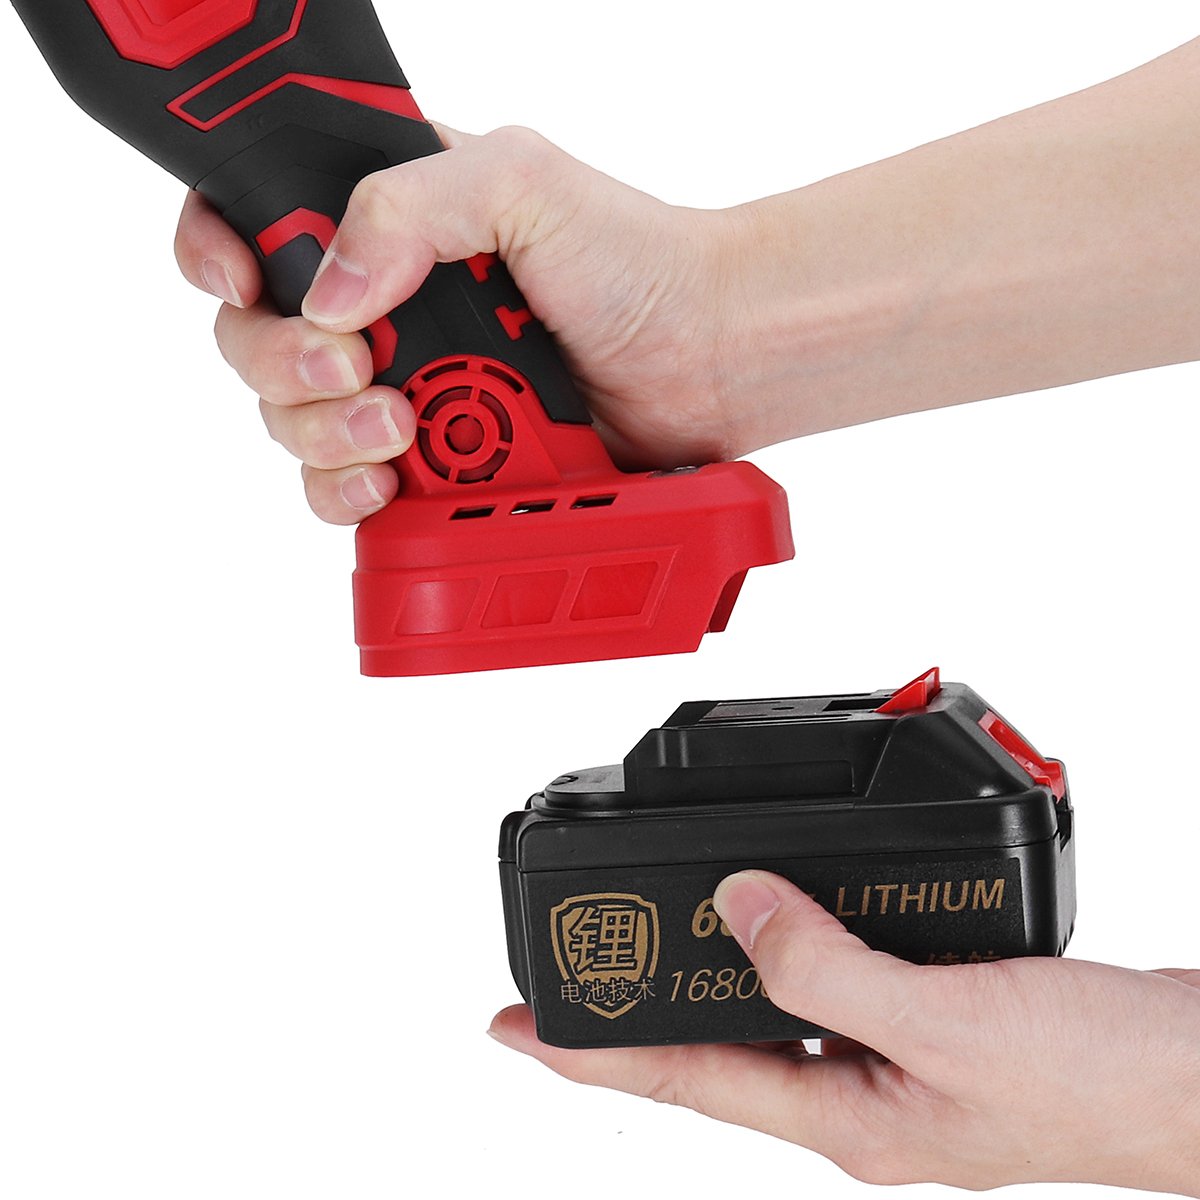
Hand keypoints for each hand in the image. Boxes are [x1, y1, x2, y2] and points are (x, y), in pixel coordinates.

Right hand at [174, 125, 747, 523]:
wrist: (705, 359)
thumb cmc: (636, 259)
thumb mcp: (520, 183)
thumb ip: (408, 206)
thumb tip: (327, 293)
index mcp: (390, 221)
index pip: (256, 222)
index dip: (221, 250)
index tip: (242, 279)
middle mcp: (384, 308)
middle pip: (257, 342)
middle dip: (284, 364)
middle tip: (356, 368)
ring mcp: (406, 390)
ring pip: (294, 426)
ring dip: (325, 433)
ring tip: (401, 428)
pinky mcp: (432, 466)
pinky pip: (347, 494)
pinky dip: (354, 495)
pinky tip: (395, 482)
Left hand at [489, 871, 1199, 1194]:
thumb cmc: (1103, 1080)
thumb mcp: (948, 1026)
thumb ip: (830, 966)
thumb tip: (736, 910)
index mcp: (846, 1118)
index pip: (680, 1080)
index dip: (585, 1057)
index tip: (508, 1028)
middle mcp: (858, 1093)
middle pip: (712, 1045)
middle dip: (634, 1011)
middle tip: (566, 972)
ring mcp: (894, 1060)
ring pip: (769, 1004)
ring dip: (709, 967)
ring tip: (651, 935)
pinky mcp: (930, 1016)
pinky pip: (829, 972)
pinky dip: (791, 937)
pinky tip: (780, 911)